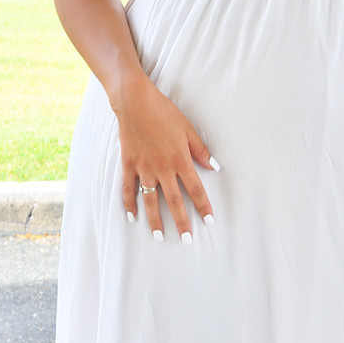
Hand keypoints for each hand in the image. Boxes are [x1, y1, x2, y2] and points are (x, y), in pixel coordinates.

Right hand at [116, 74, 216, 244]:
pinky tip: (132, 217)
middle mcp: (162, 168)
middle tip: (187, 240)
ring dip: (155, 220)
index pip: (195, 189)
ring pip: (151, 200)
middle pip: (175, 201)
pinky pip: (129, 189)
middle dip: (182, 222)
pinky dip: (130, 204)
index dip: (203, 206)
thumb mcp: (187, 129)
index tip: (209, 221)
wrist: (135, 102)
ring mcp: (144, 168)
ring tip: (159, 236)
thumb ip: (200, 150)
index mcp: (180, 160)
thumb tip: (214, 166)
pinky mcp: (129, 165)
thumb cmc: (164, 112)